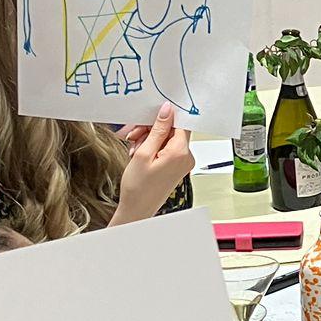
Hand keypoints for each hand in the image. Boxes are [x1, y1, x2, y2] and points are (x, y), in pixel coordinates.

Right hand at [114, 104, 193, 223]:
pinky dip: (152, 148)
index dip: (161, 118)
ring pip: (166, 139)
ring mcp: (183, 163)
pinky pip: (166, 149)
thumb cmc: (138, 187)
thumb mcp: (144, 153)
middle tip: (134, 137)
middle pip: (171, 130)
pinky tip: (140, 155)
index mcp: (181, 152)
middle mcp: (186, 157)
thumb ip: (158, 129)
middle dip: (151, 130)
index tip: (147, 120)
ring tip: (135, 150)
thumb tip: (167, 110)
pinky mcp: (177, 166)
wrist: (137, 209)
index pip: (179, 122)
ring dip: (148, 139)